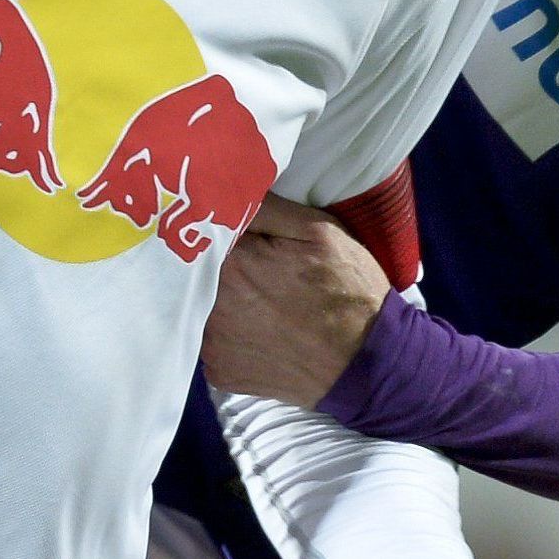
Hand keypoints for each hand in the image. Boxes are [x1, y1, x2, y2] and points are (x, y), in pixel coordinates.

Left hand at [202, 196, 391, 406]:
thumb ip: (265, 206)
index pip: (197, 230)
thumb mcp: (317, 230)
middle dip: (206, 260)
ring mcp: (212, 344)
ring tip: (248, 294)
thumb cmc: (346, 290)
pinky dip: (221, 329)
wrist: (368, 362)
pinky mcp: (218, 371)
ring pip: (194, 304)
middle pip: (190, 270)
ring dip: (210, 295)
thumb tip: (225, 188)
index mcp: (233, 263)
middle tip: (241, 263)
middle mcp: (211, 306)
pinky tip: (249, 325)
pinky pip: (205, 339)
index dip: (207, 224)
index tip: (216, 223)